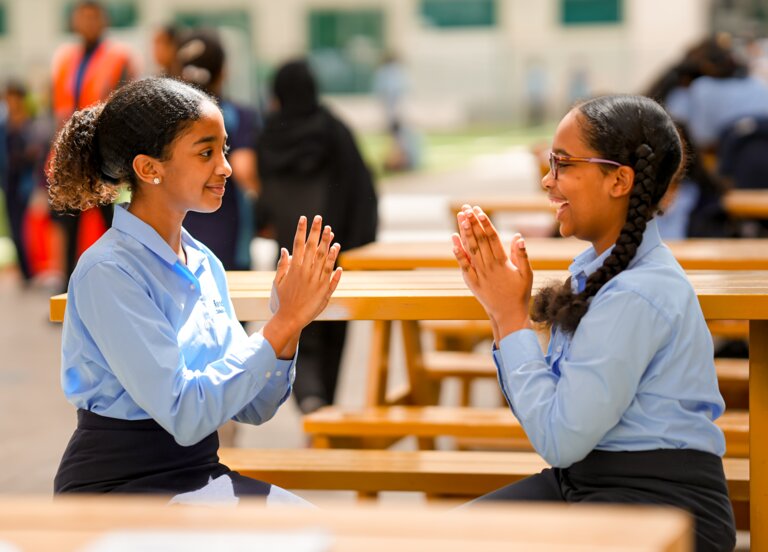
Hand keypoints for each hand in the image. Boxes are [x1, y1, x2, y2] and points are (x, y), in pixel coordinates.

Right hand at [262, 216, 341, 355]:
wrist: (290, 319)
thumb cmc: (282, 300)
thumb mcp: (278, 282)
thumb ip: (283, 265)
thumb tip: (285, 249)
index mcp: (294, 268)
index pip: (298, 244)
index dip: (301, 230)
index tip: (303, 218)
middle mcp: (306, 271)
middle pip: (313, 247)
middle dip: (316, 231)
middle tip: (320, 218)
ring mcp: (317, 280)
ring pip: (325, 258)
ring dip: (328, 243)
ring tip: (331, 231)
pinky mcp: (325, 289)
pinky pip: (332, 273)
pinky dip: (335, 262)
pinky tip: (337, 250)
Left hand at [451, 205, 532, 337]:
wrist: (508, 314)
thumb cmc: (519, 293)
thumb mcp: (526, 274)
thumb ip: (522, 255)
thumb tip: (518, 237)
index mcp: (503, 262)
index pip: (492, 238)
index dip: (485, 223)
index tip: (479, 211)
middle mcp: (489, 266)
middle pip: (479, 240)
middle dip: (472, 223)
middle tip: (467, 208)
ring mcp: (479, 273)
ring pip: (470, 249)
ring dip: (465, 232)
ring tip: (460, 217)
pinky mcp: (471, 281)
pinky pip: (463, 265)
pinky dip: (458, 252)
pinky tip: (453, 240)